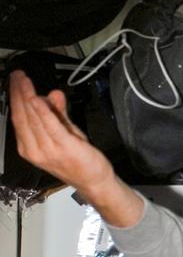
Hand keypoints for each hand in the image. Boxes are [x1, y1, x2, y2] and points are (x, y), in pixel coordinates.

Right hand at [8, 71, 142, 225]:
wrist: (94, 181)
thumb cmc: (77, 159)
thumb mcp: (64, 132)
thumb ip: (57, 113)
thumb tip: (52, 93)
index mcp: (29, 147)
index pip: (18, 118)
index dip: (15, 98)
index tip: (16, 80)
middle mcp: (34, 149)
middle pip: (22, 116)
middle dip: (18, 93)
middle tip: (17, 75)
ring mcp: (48, 150)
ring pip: (33, 118)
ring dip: (27, 96)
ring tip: (24, 80)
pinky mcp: (64, 147)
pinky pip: (50, 126)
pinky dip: (43, 111)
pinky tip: (36, 98)